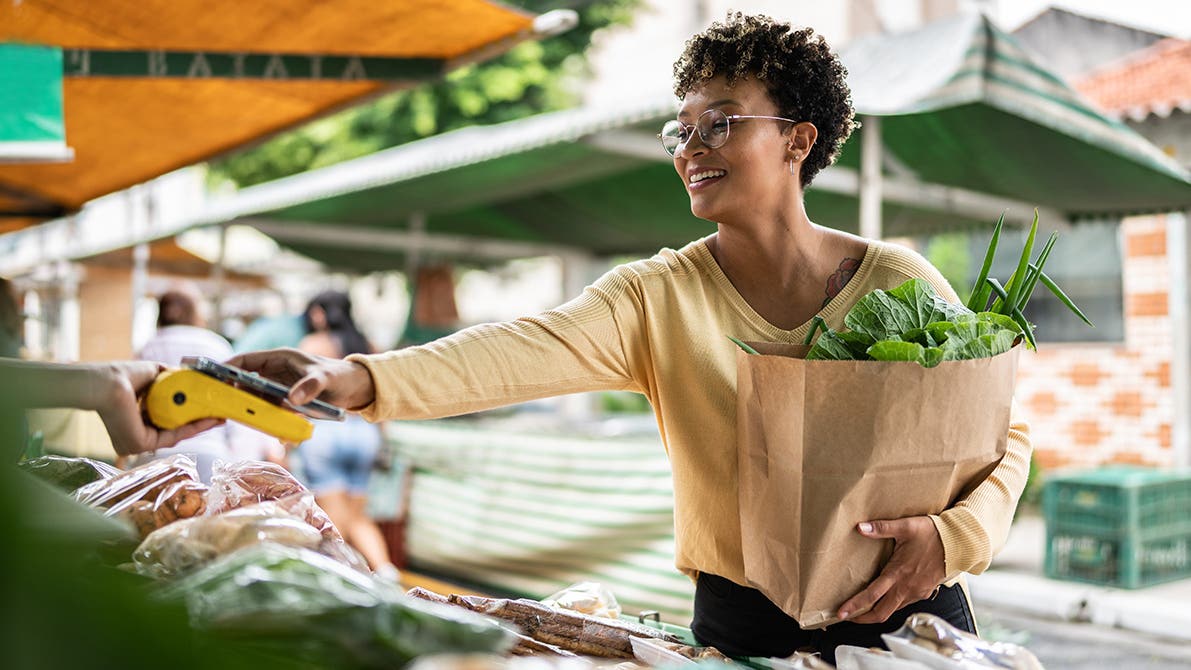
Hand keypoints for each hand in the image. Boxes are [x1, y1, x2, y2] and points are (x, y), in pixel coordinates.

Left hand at [92, 361, 223, 455]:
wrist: (108, 383)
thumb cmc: (122, 376)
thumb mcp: (154, 374)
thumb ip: (172, 377)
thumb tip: (191, 375)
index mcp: (136, 422)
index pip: (168, 421)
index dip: (190, 416)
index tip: (209, 409)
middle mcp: (136, 436)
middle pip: (175, 430)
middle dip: (200, 423)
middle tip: (220, 415)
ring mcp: (137, 443)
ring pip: (176, 435)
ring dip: (200, 426)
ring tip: (219, 417)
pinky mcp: (140, 444)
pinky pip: (173, 437)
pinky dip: (193, 429)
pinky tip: (208, 420)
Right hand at [226, 348, 374, 409]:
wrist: (356, 389)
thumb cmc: (341, 376)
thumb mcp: (326, 380)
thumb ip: (310, 387)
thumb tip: (292, 399)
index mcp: (280, 358)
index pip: (246, 359)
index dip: (228, 367)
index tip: (212, 379)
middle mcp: (276, 372)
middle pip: (245, 381)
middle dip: (235, 394)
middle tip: (223, 408)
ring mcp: (280, 387)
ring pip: (256, 399)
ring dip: (251, 410)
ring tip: (246, 423)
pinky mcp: (286, 402)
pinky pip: (270, 411)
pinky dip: (268, 420)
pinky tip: (274, 432)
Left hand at [837, 515, 945, 623]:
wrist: (960, 543)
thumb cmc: (932, 533)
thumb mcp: (906, 527)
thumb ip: (881, 528)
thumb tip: (860, 527)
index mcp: (898, 573)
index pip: (872, 595)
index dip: (855, 606)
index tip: (840, 613)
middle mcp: (906, 588)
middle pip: (881, 612)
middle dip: (862, 618)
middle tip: (847, 616)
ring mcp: (916, 592)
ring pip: (893, 609)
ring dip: (877, 611)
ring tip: (863, 607)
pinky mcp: (924, 592)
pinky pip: (905, 603)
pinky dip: (892, 604)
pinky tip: (886, 597)